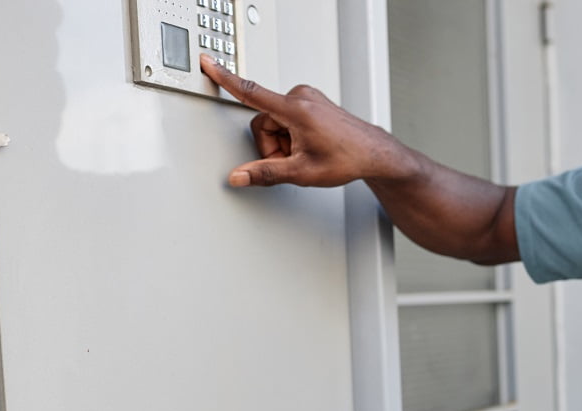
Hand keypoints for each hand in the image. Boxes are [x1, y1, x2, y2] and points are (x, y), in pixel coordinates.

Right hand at [199, 54, 415, 187]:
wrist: (374, 153)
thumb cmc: (347, 158)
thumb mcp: (303, 172)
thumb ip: (266, 174)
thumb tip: (239, 177)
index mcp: (295, 109)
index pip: (250, 91)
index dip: (225, 78)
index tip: (208, 62)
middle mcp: (300, 97)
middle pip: (263, 121)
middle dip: (272, 146)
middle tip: (292, 161)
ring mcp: (307, 97)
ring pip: (274, 122)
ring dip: (283, 142)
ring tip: (306, 154)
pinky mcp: (311, 101)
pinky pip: (287, 118)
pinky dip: (292, 135)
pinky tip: (310, 146)